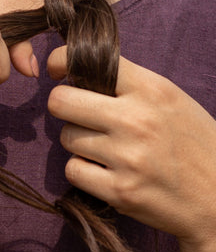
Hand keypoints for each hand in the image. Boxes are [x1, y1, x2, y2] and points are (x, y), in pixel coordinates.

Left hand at [46, 46, 215, 251]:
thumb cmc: (192, 143)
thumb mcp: (170, 99)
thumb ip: (128, 84)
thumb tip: (75, 71)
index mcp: (150, 89)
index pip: (82, 60)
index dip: (60, 62)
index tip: (58, 72)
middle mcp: (136, 119)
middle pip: (61, 101)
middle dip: (65, 107)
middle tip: (80, 116)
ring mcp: (127, 157)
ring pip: (67, 137)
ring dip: (79, 143)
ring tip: (107, 149)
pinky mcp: (120, 191)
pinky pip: (73, 170)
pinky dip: (84, 172)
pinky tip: (107, 172)